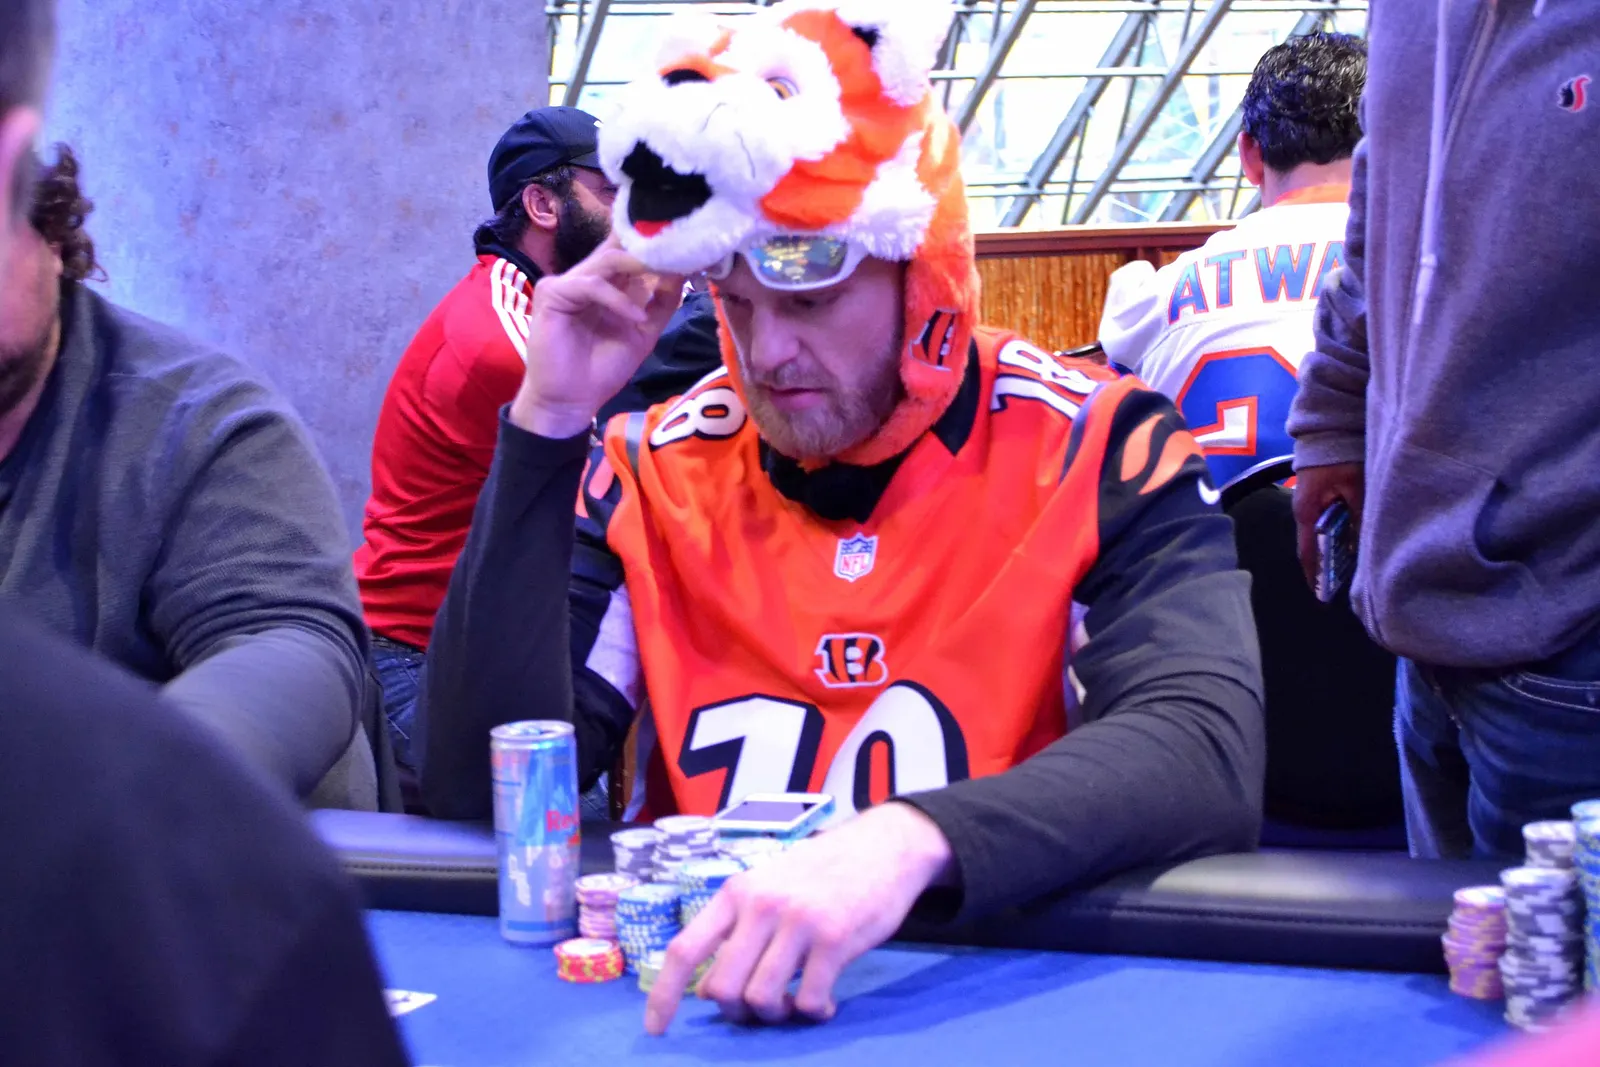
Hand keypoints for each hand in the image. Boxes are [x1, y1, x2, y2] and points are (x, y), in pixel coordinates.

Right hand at [509, 234, 685, 438]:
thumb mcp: (644, 333)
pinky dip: (618, 300)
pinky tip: (636, 316)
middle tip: (681, 248)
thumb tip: (683, 272)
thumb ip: (662, 303)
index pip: (628, 250)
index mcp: (607, 284)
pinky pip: (591, 285)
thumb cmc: (602, 369)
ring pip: (608, 260)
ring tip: (667, 275)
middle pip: (619, 246)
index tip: (687, 243)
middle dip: (652, 247)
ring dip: (640, 266)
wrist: (571, 401)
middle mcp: (587, 277)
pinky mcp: (552, 294)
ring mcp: (567, 282)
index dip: (654, 243)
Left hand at [644, 802, 955, 1034]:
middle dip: (736, 1012)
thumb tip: (707, 990)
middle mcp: (760, 904)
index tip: (656, 1029)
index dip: (663, 995)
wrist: (882, 846)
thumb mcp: (769, 887)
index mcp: (736, 892)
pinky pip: (808, 1000)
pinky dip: (813, 1013)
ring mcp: (797, 920)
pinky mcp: (835, 937)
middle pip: (722, 987)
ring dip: (776, 1014)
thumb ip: (738, 930)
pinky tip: (824, 1003)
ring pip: (761, 998)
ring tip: (794, 1002)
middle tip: (762, 1008)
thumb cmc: (821, 872)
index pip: (684, 949)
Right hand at [1292, 462, 1364, 591]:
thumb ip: (1358, 515)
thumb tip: (1361, 545)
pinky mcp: (1316, 498)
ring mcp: (1307, 505)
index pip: (1308, 551)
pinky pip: (1323, 524)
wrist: (1327, 429)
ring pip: (1319, 536)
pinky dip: (1334, 535)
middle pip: (1313, 547)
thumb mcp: (1355, 487)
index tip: (1320, 595)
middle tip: (1339, 586)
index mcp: (1307, 512)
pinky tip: (1348, 541)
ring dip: (1331, 550)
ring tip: (1346, 567)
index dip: (1314, 574)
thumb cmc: (1338, 458)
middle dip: (1325, 566)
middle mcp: (1303, 512)